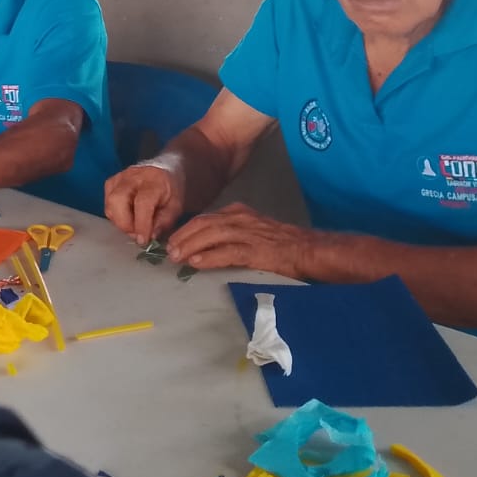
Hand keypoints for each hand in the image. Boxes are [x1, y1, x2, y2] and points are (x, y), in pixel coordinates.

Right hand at [104, 163, 183, 245]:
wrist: (162, 172)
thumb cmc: (169, 191)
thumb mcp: (175, 207)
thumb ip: (163, 222)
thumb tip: (151, 236)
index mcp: (153, 181)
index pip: (142, 203)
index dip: (141, 224)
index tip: (143, 240)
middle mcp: (132, 176)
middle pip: (117, 200)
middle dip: (125, 224)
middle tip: (136, 234)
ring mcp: (119, 178)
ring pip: (109, 204)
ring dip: (119, 221)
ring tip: (134, 226)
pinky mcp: (111, 182)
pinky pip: (107, 204)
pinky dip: (115, 216)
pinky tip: (127, 217)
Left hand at [165, 202, 315, 275]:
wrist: (308, 249)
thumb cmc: (280, 243)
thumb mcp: (251, 230)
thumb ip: (231, 233)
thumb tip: (204, 246)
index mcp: (237, 212)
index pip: (204, 218)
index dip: (186, 230)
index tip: (173, 241)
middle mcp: (239, 218)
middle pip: (203, 224)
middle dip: (183, 237)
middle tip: (169, 251)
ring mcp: (247, 233)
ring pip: (211, 235)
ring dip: (190, 246)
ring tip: (176, 257)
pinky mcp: (255, 250)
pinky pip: (227, 252)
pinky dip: (209, 257)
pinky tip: (196, 263)